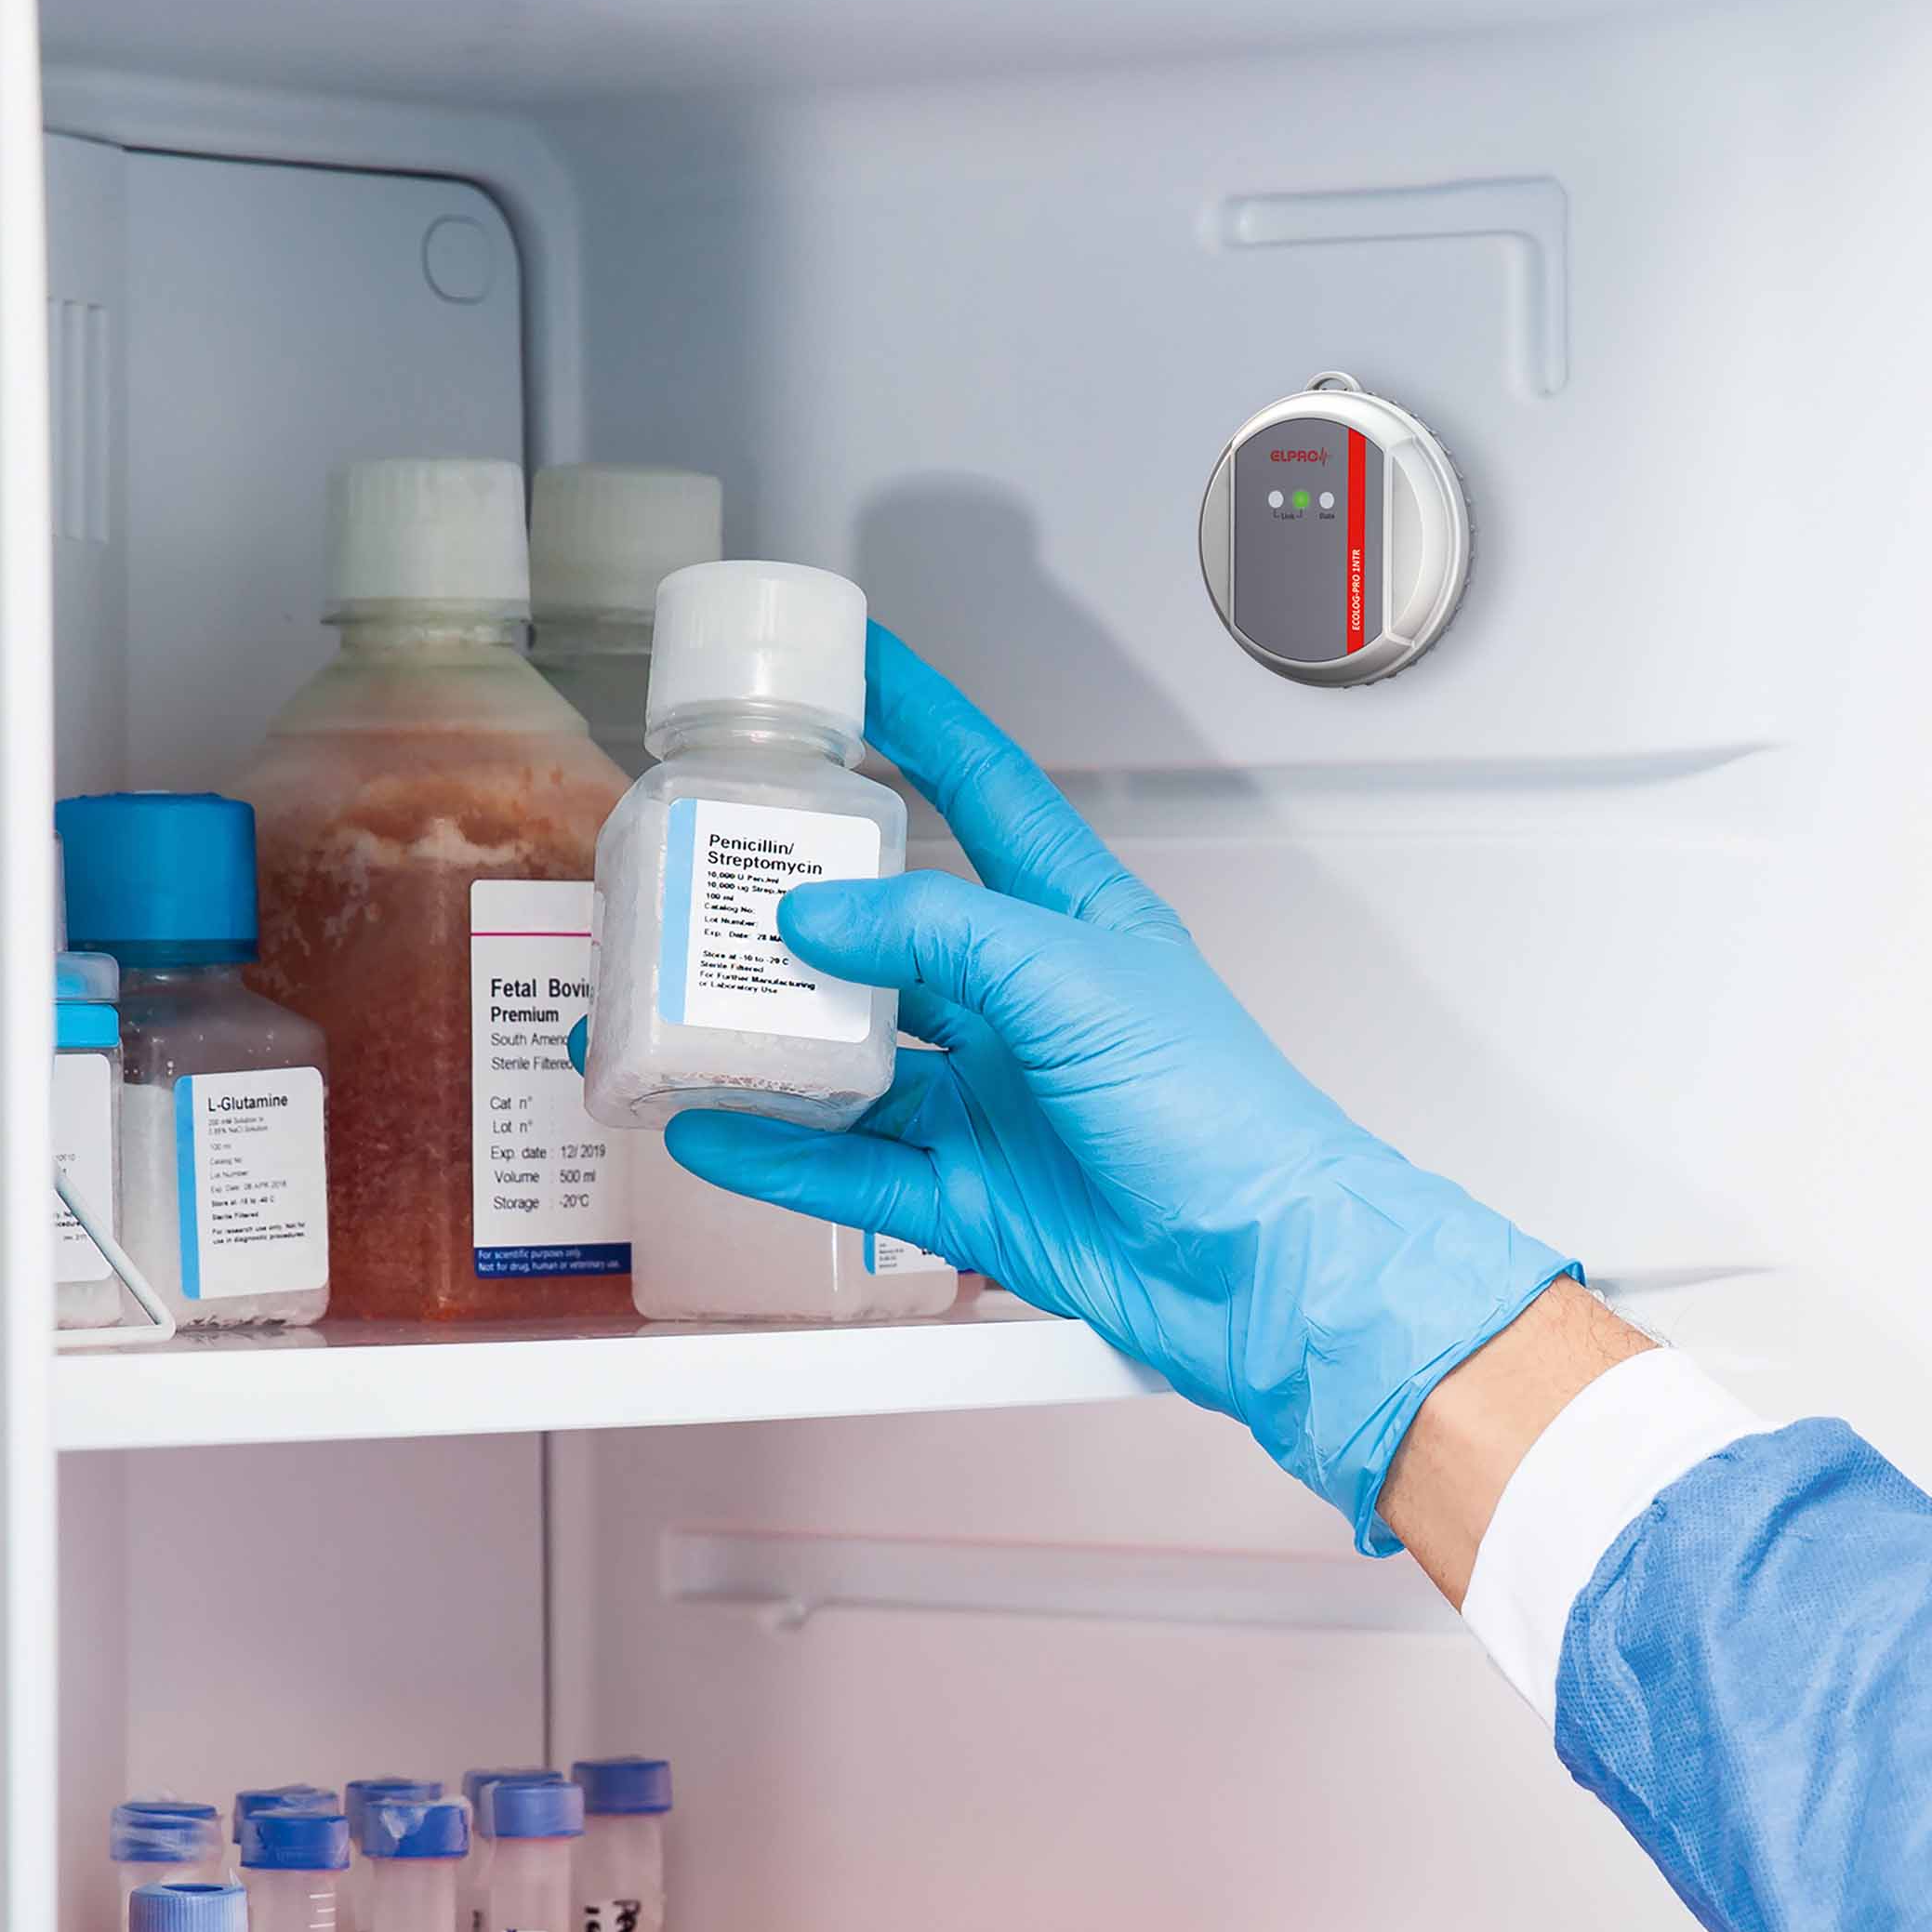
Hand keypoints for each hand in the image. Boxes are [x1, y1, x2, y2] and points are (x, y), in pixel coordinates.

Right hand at [655, 624, 1577, 1553]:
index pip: (984, 791)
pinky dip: (777, 1152)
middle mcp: (1026, 1003)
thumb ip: (943, 933)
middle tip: (706, 873)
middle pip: (889, 933)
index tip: (853, 663)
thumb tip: (818, 916)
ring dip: (766, 1039)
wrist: (1259, 1269)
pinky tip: (708, 1129)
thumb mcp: (1078, 981)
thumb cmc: (1219, 1115)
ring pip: (853, 1057)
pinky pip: (850, 1167)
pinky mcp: (970, 1193)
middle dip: (797, 906)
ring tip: (672, 1012)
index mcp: (1074, 923)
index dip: (919, 721)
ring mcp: (994, 1100)